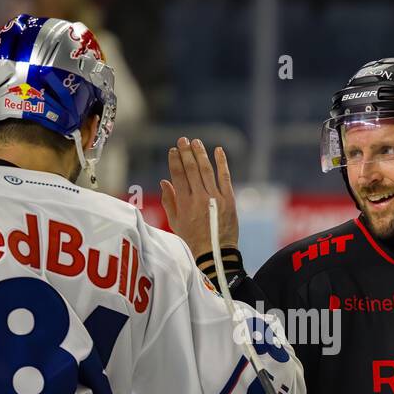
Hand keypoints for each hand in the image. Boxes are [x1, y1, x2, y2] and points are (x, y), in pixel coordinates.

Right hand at [160, 137, 238, 258]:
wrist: (215, 253)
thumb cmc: (192, 240)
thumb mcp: (175, 222)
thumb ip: (169, 201)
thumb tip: (164, 181)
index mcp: (184, 203)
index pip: (178, 175)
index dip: (175, 160)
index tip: (173, 150)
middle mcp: (199, 197)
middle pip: (191, 169)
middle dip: (186, 152)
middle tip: (183, 140)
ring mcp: (215, 198)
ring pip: (206, 170)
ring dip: (201, 154)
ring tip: (196, 142)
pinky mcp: (229, 200)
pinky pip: (225, 177)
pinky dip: (222, 163)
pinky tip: (218, 151)